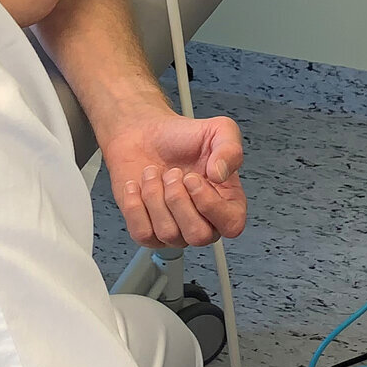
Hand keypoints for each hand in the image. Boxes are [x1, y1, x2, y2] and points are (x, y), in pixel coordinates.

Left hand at [100, 107, 247, 247]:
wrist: (144, 135)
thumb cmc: (181, 137)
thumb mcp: (217, 130)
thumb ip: (230, 148)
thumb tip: (220, 175)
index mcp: (227, 202)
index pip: (231, 225)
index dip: (210, 205)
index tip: (193, 178)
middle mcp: (204, 221)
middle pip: (198, 236)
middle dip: (178, 199)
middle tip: (172, 173)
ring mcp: (176, 231)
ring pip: (167, 234)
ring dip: (155, 196)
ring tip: (154, 173)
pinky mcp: (147, 232)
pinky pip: (142, 234)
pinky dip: (135, 206)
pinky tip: (137, 186)